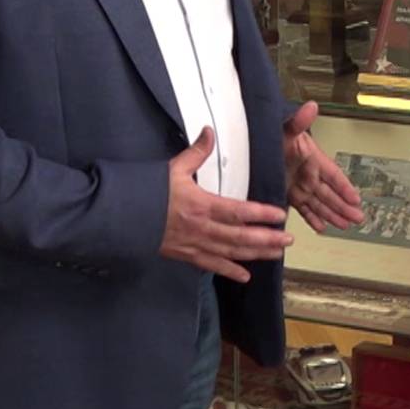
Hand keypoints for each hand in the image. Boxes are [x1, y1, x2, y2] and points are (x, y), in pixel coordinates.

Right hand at [159, 127, 292, 281]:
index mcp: (202, 205)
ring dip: (256, 254)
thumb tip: (209, 131)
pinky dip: (229, 271)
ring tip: (277, 254)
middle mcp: (202, 228)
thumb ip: (197, 152)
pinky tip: (245, 277)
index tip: (280, 215)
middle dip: (267, 239)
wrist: (121, 217)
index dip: (262, 214)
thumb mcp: (174, 168)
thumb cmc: (148, 191)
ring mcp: (195, 244)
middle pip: (241, 236)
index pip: (239, 211)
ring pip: (231, 252)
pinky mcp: (185, 255)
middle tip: (288, 240)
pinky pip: (211, 265)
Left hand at [284, 101, 364, 232]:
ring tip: (345, 226)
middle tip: (357, 219)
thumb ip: (300, 121)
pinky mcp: (288, 193)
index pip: (333, 175)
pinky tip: (321, 227)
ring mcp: (299, 185)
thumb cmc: (274, 133)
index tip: (356, 199)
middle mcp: (308, 174)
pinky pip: (303, 208)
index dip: (344, 188)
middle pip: (330, 194)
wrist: (254, 142)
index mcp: (312, 158)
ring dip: (332, 214)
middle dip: (344, 207)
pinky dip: (312, 218)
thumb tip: (311, 107)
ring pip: (319, 203)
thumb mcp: (287, 128)